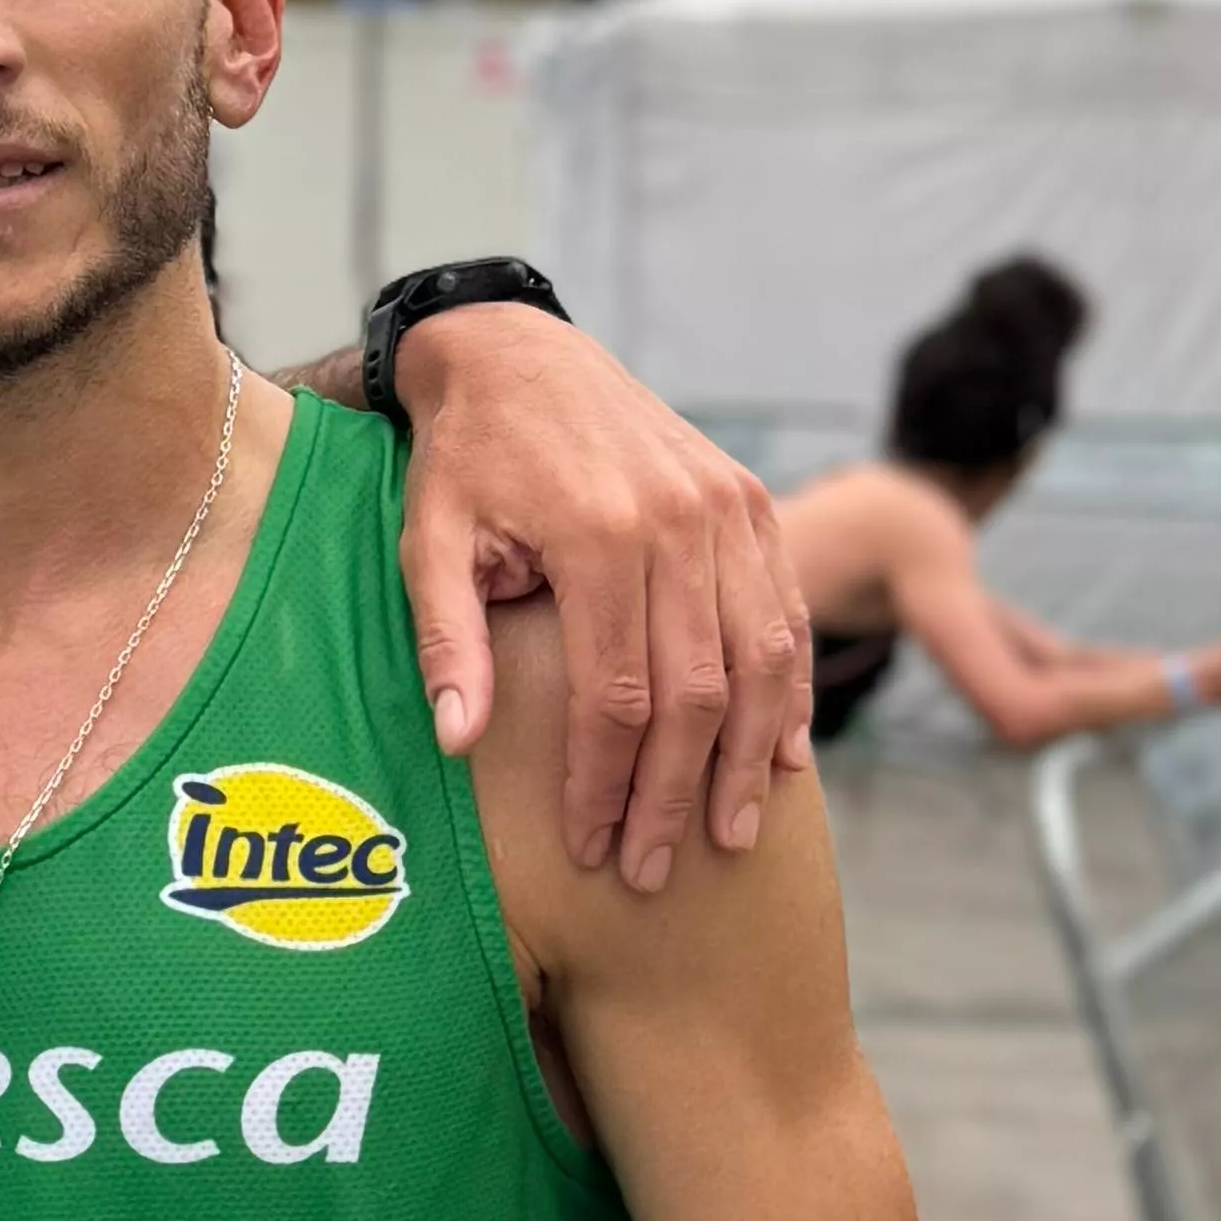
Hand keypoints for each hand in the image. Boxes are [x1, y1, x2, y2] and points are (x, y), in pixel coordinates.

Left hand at [389, 305, 807, 888]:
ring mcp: (728, 507)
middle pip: (696, 691)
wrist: (520, 354)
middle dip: (674, 793)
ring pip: (762, 660)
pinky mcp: (752, 501)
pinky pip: (786, 612)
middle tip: (652, 866)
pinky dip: (791, 691)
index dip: (605, 781)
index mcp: (596, 532)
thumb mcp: (429, 539)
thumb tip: (457, 740)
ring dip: (748, 759)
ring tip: (730, 835)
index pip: (616, 694)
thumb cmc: (466, 459)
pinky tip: (778, 758)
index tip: (590, 846)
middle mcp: (678, 520)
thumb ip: (448, 638)